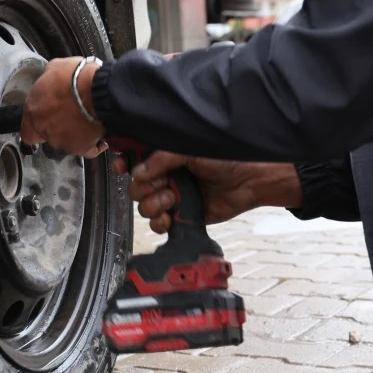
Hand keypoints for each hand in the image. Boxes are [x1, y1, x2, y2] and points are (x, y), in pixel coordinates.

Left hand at [20, 57, 107, 157]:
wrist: (99, 90)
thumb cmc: (77, 77)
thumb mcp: (55, 67)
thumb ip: (48, 79)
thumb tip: (52, 79)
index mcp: (33, 109)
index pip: (26, 128)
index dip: (36, 124)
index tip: (46, 118)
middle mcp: (44, 127)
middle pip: (46, 134)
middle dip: (57, 126)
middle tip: (70, 115)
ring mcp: (61, 140)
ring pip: (66, 141)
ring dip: (74, 133)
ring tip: (87, 120)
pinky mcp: (80, 148)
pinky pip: (87, 149)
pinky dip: (93, 144)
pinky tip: (99, 135)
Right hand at [114, 152, 301, 233]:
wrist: (251, 181)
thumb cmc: (228, 156)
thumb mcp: (191, 149)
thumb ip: (162, 157)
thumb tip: (138, 172)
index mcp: (165, 153)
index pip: (134, 156)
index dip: (124, 161)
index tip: (122, 165)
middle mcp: (166, 173)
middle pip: (134, 184)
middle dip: (142, 187)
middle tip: (160, 184)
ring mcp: (172, 194)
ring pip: (143, 205)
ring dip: (153, 204)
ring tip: (172, 199)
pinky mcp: (181, 214)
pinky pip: (158, 223)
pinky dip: (159, 222)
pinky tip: (169, 216)